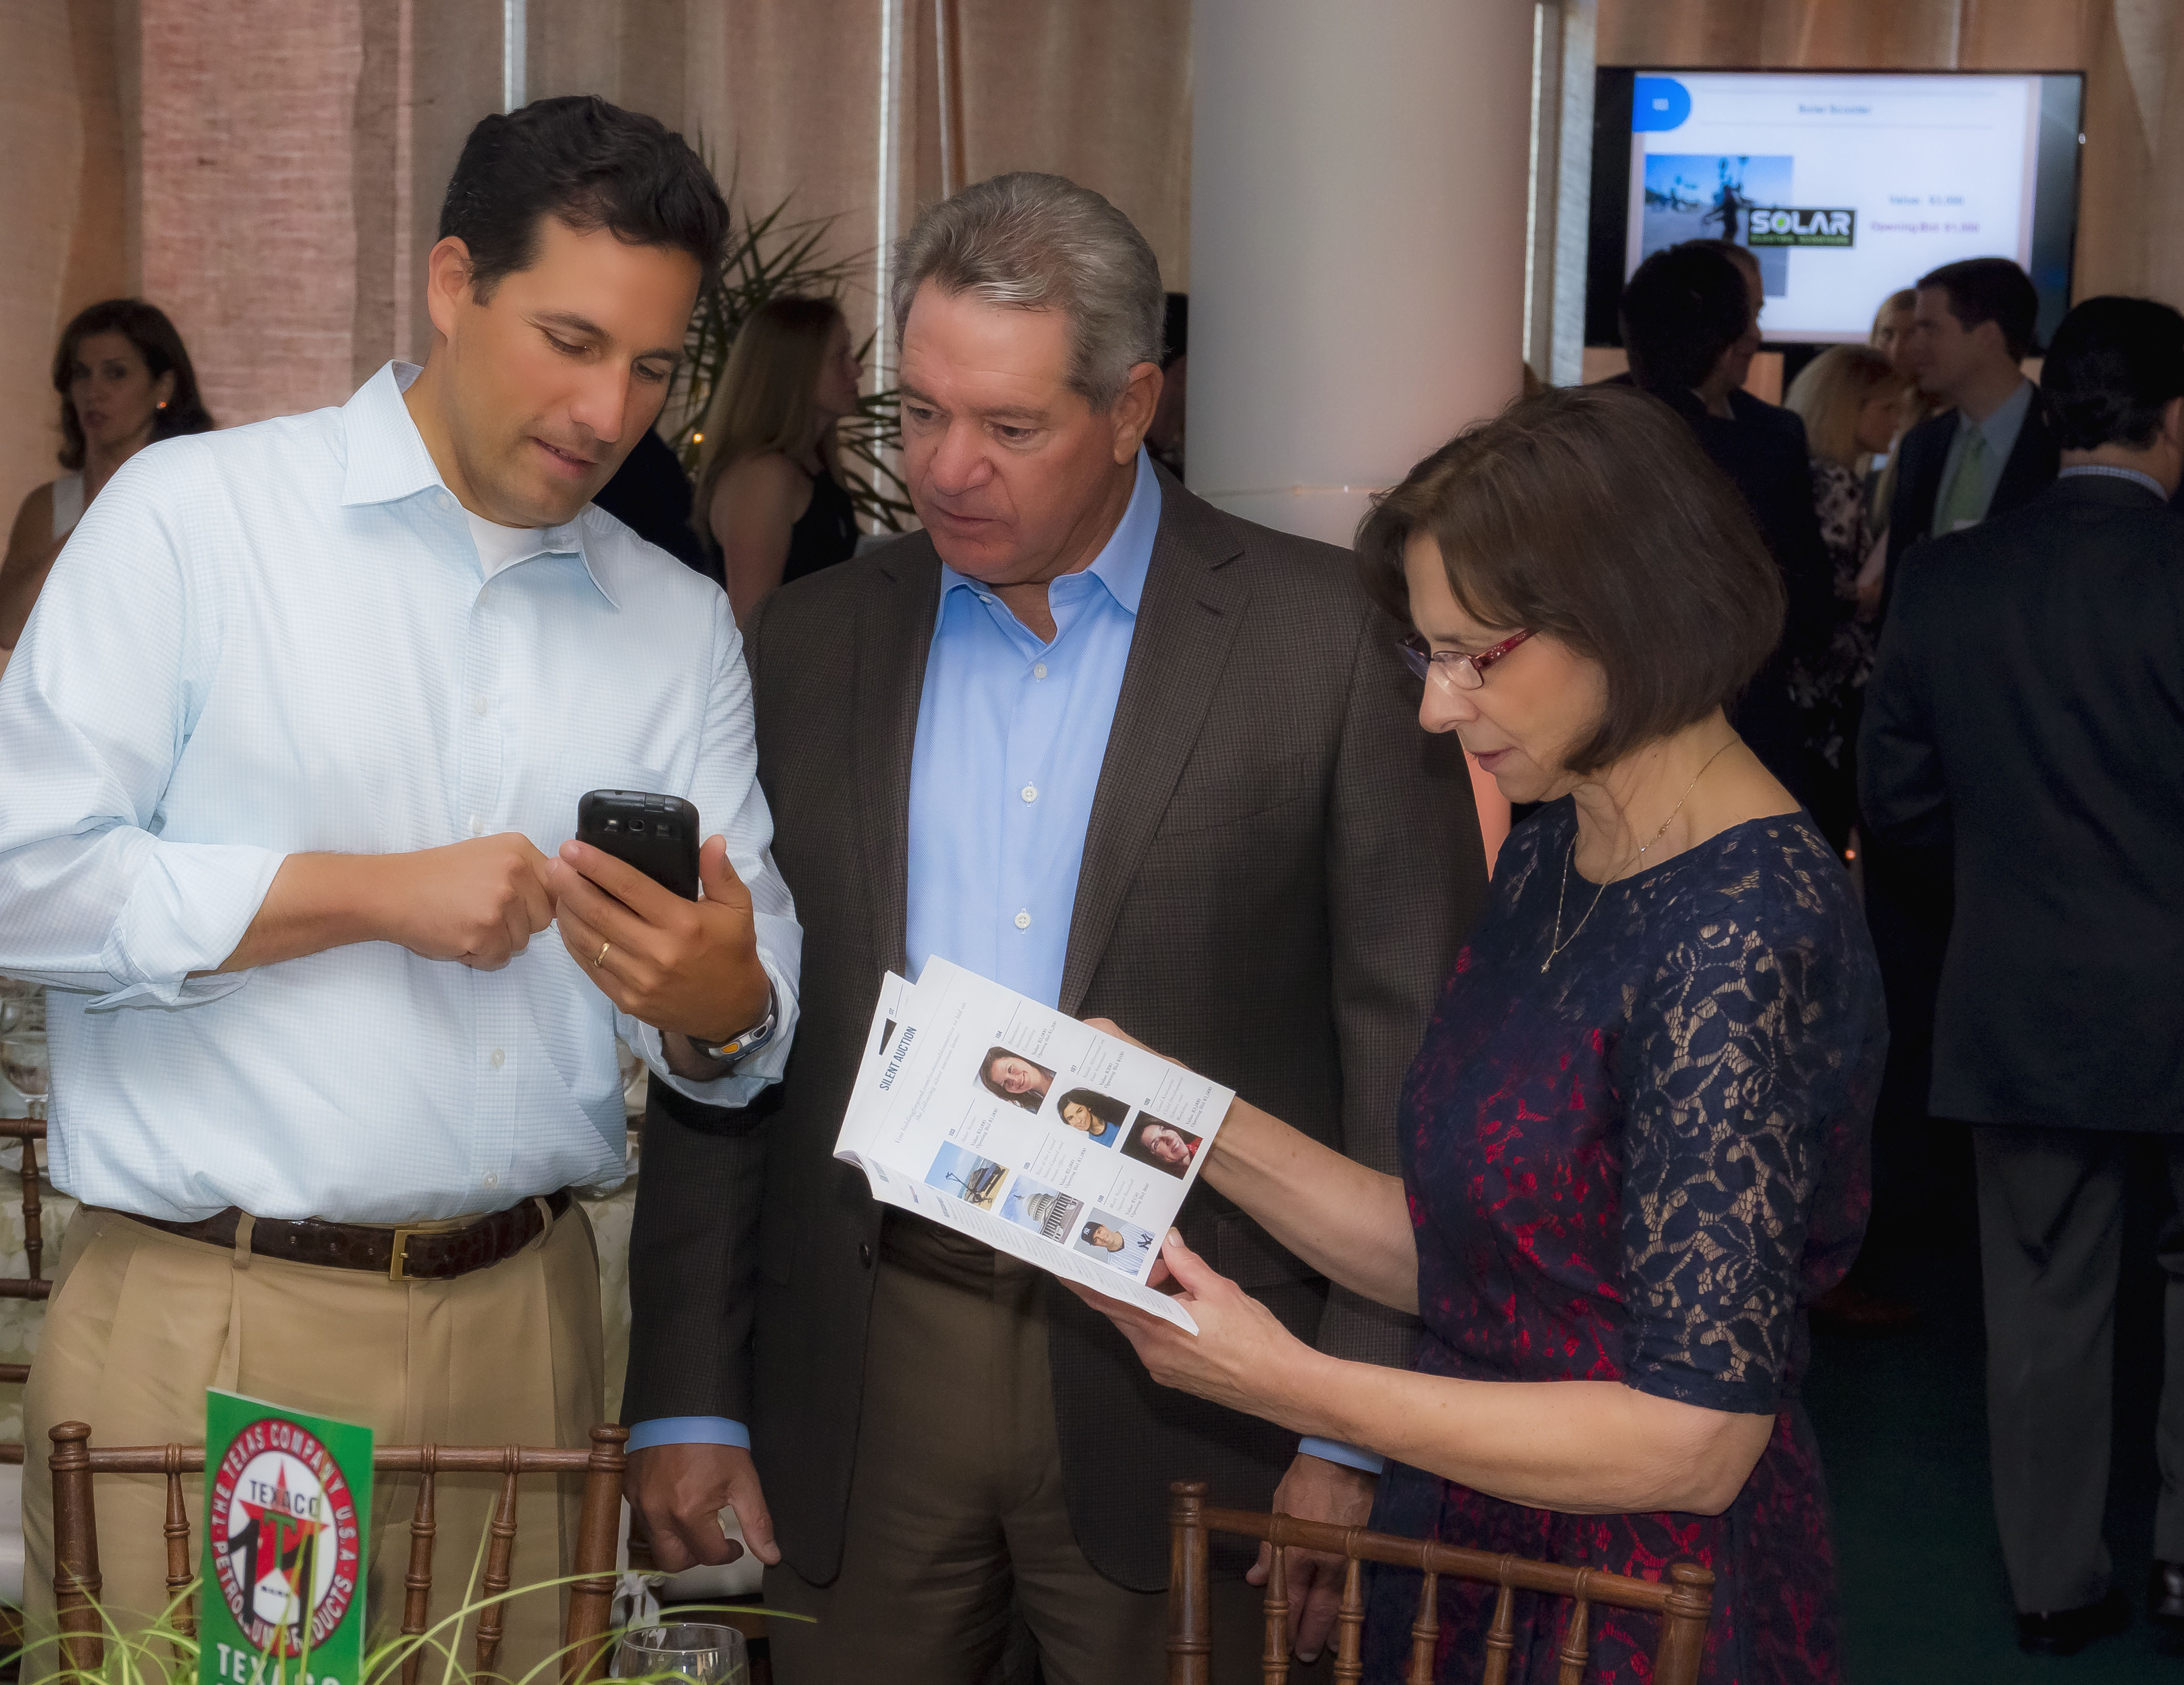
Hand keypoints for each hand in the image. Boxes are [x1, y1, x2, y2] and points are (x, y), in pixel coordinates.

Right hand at [378, 833, 553, 968]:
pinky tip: (456, 936)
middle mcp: (516, 871)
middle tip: (478, 914)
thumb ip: (524, 874)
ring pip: (522, 942)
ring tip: (464, 922)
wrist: (390, 891)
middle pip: (544, 919)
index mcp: (519, 849)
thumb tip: (560, 899)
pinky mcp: (485, 932)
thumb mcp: (487, 858)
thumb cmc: (435, 878)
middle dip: (516, 926)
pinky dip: (478, 957)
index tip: (510, 905)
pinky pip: (498, 959)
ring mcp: (501, 901)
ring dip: (495, 942)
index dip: (534, 905)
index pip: (557, 888)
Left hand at [549, 835, 768, 1042]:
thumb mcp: (738, 908)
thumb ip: (720, 873)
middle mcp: (657, 952)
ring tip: (557, 888)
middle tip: (555, 863)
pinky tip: (568, 921)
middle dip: (570, 884)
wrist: (730, 1012)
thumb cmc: (732, 953)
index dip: (596, 864)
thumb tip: (712, 841)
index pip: (629, 886)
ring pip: (588, 940)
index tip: (572, 847)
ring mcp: (638, 980)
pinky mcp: (626, 1000)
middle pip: (598, 912)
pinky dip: (573, 941)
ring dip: (566, 911)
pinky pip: (590, 966)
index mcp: (684, 924)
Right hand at [625, 1442, 779, 1571]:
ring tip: (696, 1518)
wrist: (684, 1404)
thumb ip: (757, 1522)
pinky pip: (643, 1518)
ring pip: (655, 1542)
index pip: (707, 1556)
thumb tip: (771, 1556)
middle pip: (672, 1562)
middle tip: (712, 1539)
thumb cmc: (718, 1441)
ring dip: (676, 1539)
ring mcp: (638, 1502)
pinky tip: (676, 1499)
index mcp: (688, 1513)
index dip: (727, 1554)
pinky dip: (660, 1519)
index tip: (735, 1544)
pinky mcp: (628, 1489)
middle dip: (695, 1557)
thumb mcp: (744, 1481)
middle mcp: (657, 1514)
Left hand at [1062, 1228, 1330, 1426]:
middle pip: (1121, 1311)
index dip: (1082, 1281)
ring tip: (1169, 1274)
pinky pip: (1153, 1342)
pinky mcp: (1175, 1378)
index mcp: (1157, 1327)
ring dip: (1145, 1300)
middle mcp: (1151, 1352)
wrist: (1282, 1386)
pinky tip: (1181, 1304)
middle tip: (1132, 1253)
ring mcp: (1161, 1368)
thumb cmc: (1255, 1338)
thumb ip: (1187, 1265)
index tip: (1062, 1265)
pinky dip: (1157, 1320)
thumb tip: (1167, 1241)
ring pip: (1139, 1326)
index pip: (1106, 1300)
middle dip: (1124, 1281)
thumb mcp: (1221, 1291)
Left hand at [1246, 1454, 1378, 1661]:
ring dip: (1337, 1627)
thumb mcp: (1277, 1510)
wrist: (1344, 1458)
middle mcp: (1324, 1560)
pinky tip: (1358, 1615)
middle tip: (1308, 1655)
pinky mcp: (1365, 1549)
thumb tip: (1256, 1578)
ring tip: (1334, 1648)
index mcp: (1298, 1550)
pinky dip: (1357, 1603)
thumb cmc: (1307, 1480)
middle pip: (1318, 1608)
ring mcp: (1348, 1556)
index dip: (1291, 1623)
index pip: (1292, 1597)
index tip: (1289, 1642)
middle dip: (1312, 1634)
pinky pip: (1360, 1584)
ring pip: (1342, 1601)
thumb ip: (1269, 1548)